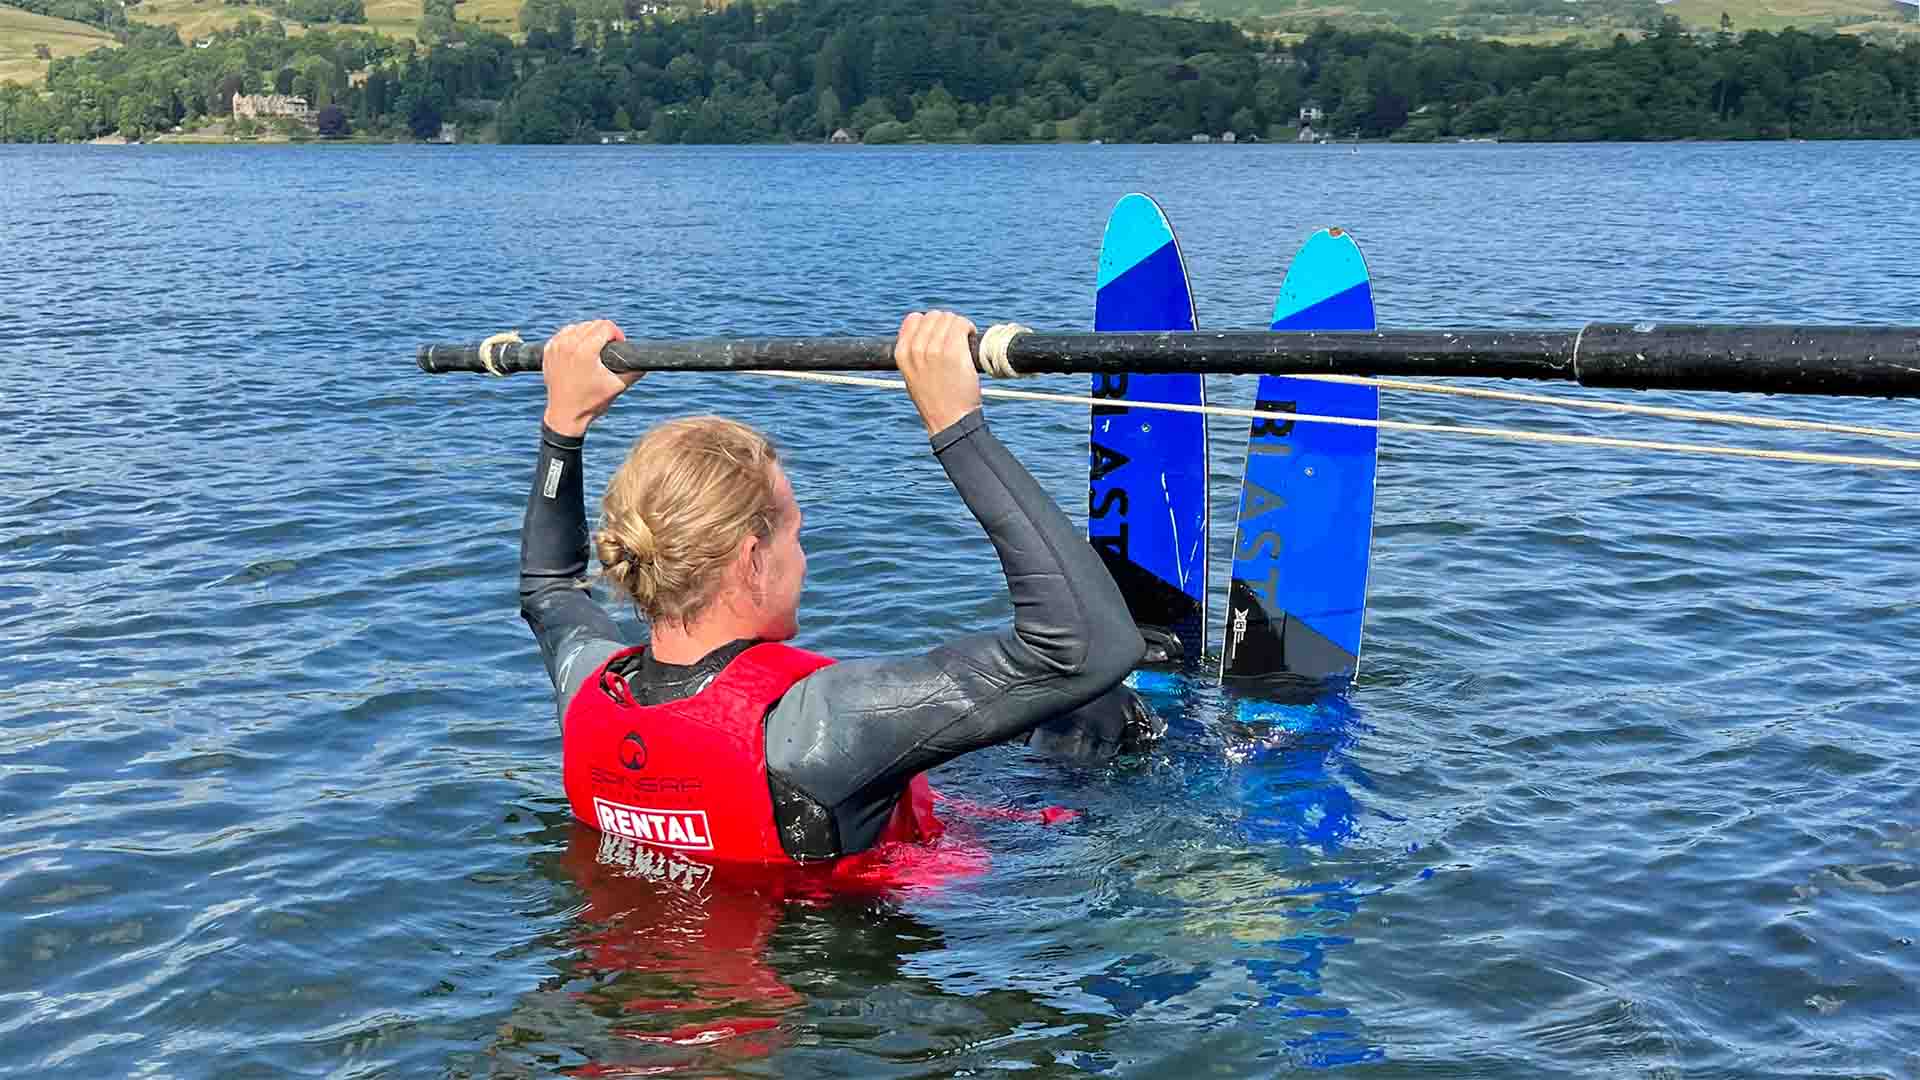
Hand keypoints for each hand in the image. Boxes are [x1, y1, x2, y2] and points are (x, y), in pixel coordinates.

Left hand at [541, 319, 640, 436]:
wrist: (565, 414)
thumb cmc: (592, 402)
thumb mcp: (618, 387)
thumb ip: (635, 371)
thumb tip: (646, 361)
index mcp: (585, 352)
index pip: (605, 326)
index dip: (617, 334)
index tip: (619, 346)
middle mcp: (568, 345)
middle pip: (593, 324)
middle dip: (604, 334)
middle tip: (608, 350)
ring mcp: (556, 346)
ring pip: (579, 326)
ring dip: (589, 334)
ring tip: (595, 350)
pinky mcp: (548, 350)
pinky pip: (565, 333)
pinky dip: (574, 337)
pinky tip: (580, 349)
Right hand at [894, 310, 981, 436]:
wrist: (949, 421)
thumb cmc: (935, 401)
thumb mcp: (912, 377)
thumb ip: (914, 354)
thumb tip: (927, 333)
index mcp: (902, 354)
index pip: (913, 319)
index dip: (929, 324)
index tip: (940, 333)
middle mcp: (916, 349)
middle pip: (933, 316)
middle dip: (946, 324)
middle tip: (956, 338)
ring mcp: (934, 349)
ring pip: (949, 318)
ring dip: (959, 325)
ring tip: (963, 340)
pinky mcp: (953, 352)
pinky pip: (961, 325)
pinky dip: (968, 328)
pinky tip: (970, 337)